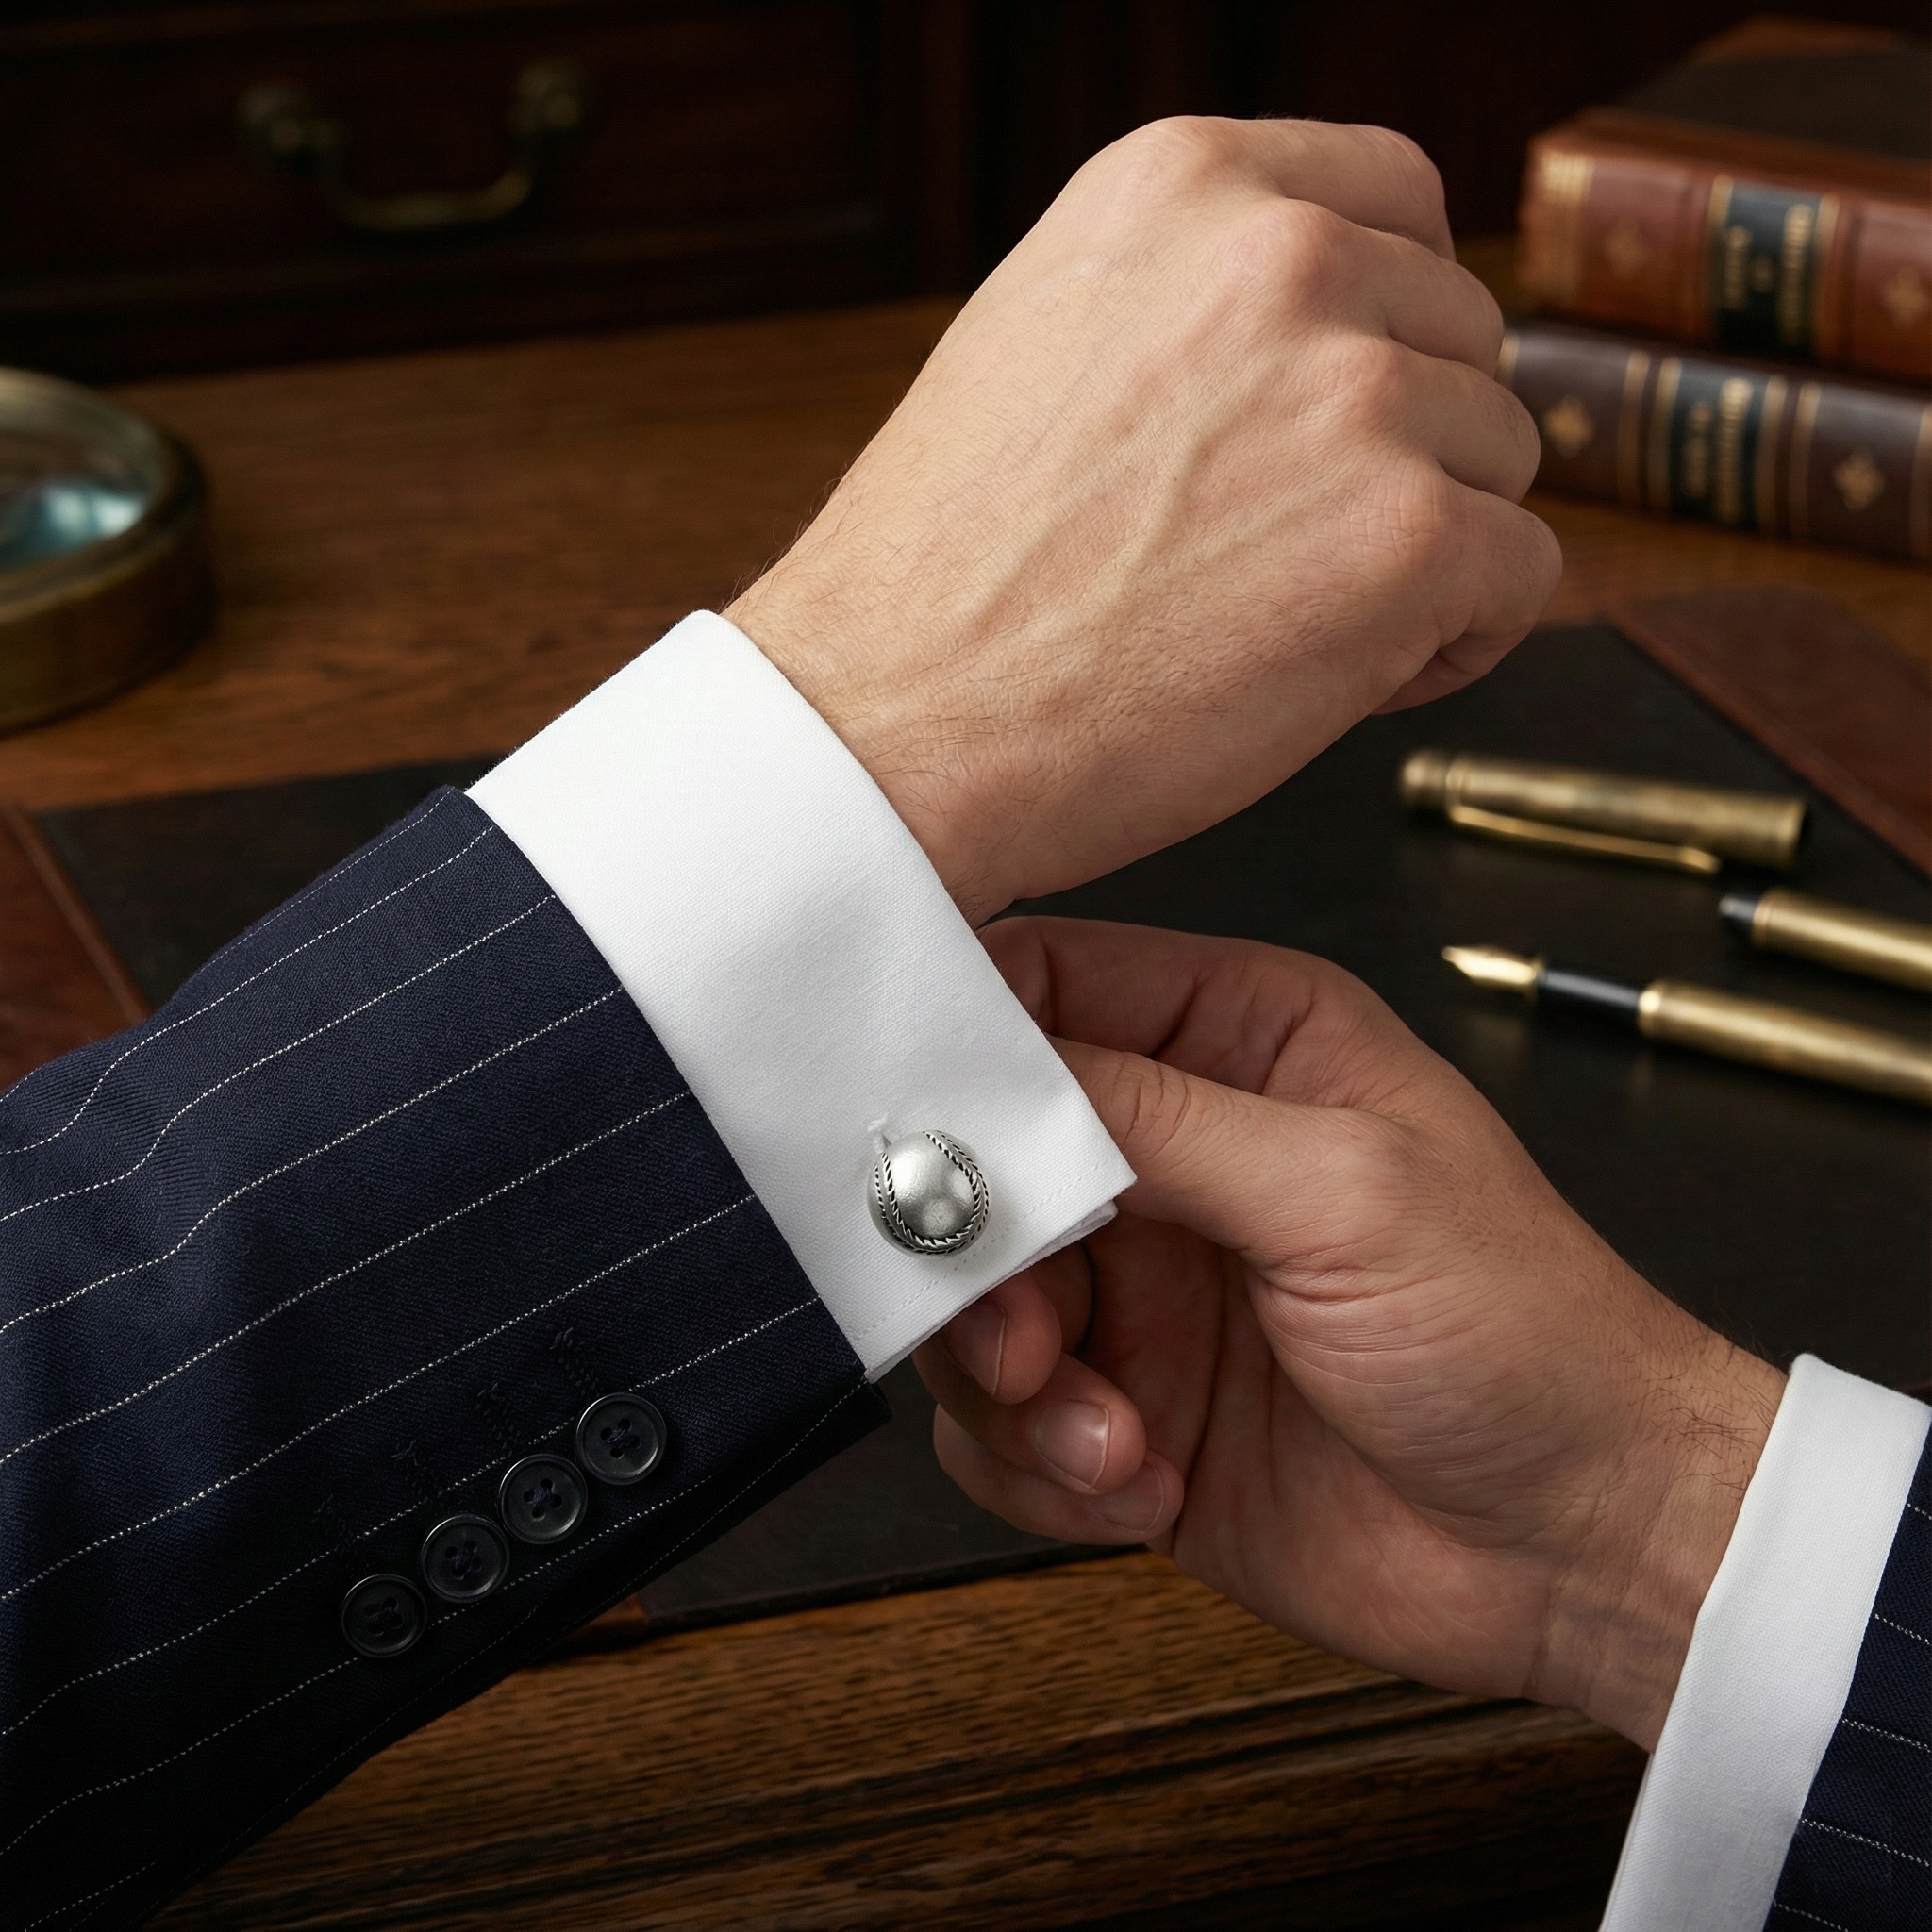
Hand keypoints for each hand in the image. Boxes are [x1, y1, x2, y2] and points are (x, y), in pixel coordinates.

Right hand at [727, 118, 1558, 924]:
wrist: (889, 724)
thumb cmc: (950, 577)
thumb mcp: (1048, 339)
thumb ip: (1198, 302)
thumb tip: (1343, 332)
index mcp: (1183, 182)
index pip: (1397, 200)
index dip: (1386, 324)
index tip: (1334, 417)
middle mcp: (1283, 254)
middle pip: (1461, 340)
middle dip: (1399, 451)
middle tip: (1272, 552)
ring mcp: (1356, 393)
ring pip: (1498, 460)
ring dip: (1422, 549)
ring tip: (1278, 619)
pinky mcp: (1407, 536)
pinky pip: (1522, 578)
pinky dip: (1453, 642)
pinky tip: (1333, 677)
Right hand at [917, 919, 1783, 1748]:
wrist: (1586, 1547)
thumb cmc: (1525, 1331)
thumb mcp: (1342, 1190)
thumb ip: (1153, 1119)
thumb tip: (985, 1068)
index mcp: (1235, 1041)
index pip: (1039, 987)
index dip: (953, 1043)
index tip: (897, 1122)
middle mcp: (1172, 1153)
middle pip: (973, 1161)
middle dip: (977, 1262)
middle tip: (1025, 1335)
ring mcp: (1139, 1285)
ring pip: (968, 1303)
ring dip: (1014, 1386)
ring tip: (1110, 1434)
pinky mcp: (1121, 1406)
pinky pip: (998, 1427)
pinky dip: (1040, 1467)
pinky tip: (1142, 1485)